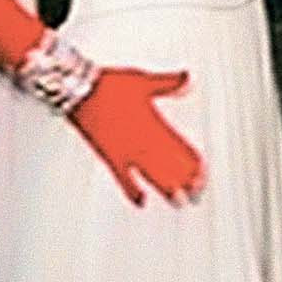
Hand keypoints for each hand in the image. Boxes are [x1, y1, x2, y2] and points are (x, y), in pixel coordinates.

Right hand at [69, 67, 205, 207]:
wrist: (79, 91)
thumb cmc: (109, 85)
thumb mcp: (144, 80)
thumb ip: (169, 83)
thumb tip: (187, 79)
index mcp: (155, 124)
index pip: (181, 148)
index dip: (194, 163)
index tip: (202, 172)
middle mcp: (144, 141)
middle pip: (171, 166)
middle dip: (185, 181)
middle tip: (197, 193)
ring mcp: (128, 152)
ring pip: (153, 175)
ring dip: (167, 189)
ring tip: (179, 202)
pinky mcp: (110, 157)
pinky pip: (123, 179)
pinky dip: (132, 191)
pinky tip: (141, 201)